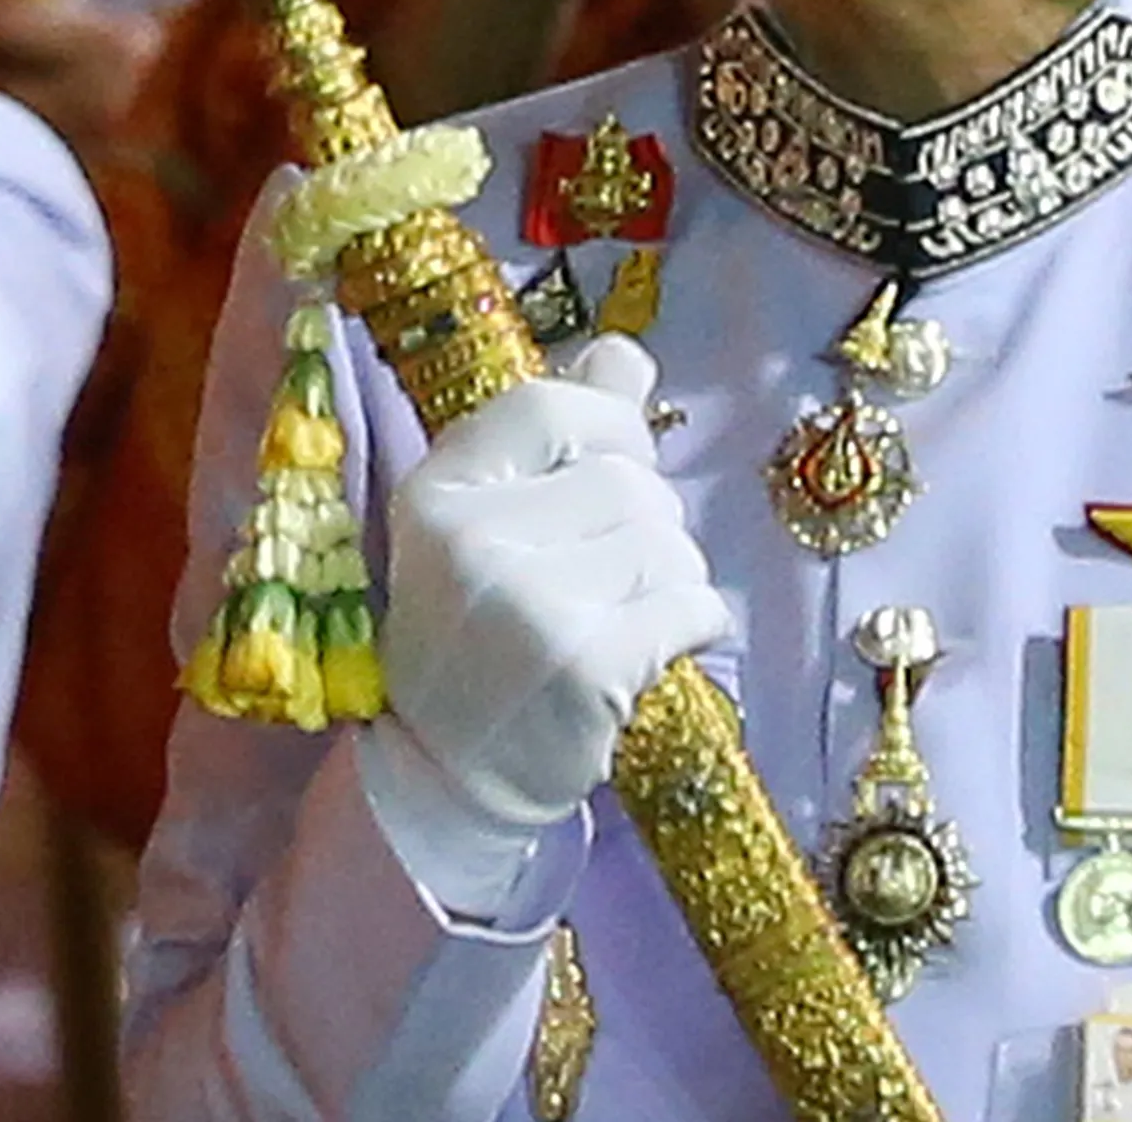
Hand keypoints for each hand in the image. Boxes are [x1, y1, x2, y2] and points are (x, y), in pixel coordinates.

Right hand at [366, 338, 726, 897]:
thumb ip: (556, 435)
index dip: (610, 430)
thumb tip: (623, 354)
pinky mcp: (587, 665)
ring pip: (670, 543)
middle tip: (601, 581)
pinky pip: (695, 605)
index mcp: (435, 493)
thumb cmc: (478, 636)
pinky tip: (652, 651)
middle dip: (647, 525)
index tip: (613, 469)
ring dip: (671, 579)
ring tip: (616, 620)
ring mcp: (528, 605)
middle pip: (631, 482)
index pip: (554, 405)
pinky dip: (696, 624)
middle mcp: (470, 540)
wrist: (450, 777)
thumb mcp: (488, 525)